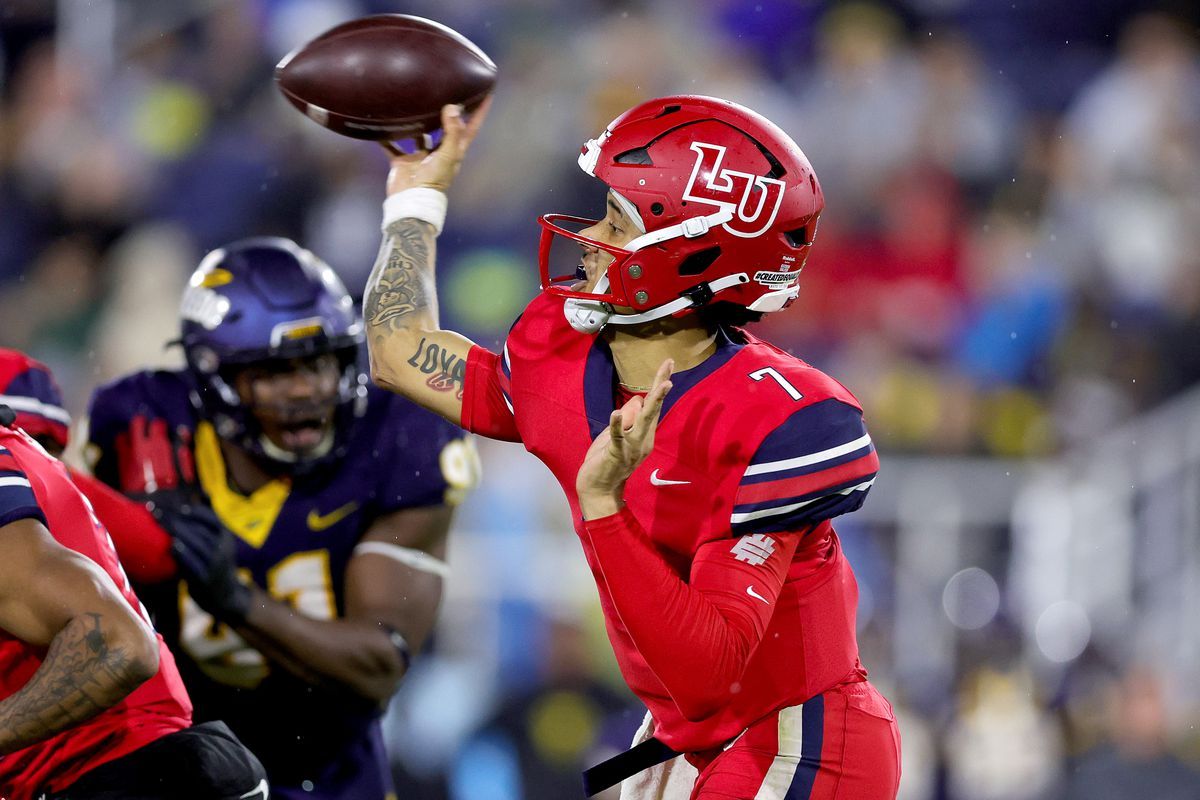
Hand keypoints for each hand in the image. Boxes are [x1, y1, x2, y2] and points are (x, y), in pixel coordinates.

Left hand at [149, 497, 250, 624]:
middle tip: (155, 511)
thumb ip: (211, 517)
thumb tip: (203, 492)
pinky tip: (172, 546)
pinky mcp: (205, 579)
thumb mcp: (220, 539)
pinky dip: (184, 554)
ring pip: (197, 544)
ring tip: (159, 524)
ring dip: (177, 532)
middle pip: (199, 528)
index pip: (210, 518)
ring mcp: (215, 564)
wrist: (225, 596)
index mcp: (225, 536)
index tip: (173, 506)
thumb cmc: (216, 562)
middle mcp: (223, 548)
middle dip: (176, 518)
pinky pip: (194, 564)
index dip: (192, 510)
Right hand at [381, 96, 492, 194]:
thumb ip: (452, 131)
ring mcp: (420, 157)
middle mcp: (438, 152)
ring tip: (412, 104)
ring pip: (419, 135)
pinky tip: (382, 126)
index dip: (479, 112)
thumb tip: (453, 107)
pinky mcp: (403, 161)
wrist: (411, 200)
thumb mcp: (447, 154)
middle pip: (445, 128)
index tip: (487, 93)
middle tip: (446, 93)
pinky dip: (387, 138)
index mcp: (454, 151)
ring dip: (416, 124)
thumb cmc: (434, 180)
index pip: (470, 127)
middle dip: (446, 113)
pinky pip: (393, 146)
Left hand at [576, 359, 673, 519]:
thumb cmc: (606, 461)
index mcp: (643, 433)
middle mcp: (644, 438)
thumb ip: (627, 418)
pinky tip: (616, 413)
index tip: (669, 363)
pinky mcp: (617, 453)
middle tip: (670, 363)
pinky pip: (618, 437)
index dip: (660, 384)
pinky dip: (617, 424)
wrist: (599, 490)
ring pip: (644, 420)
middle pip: (654, 407)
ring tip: (663, 385)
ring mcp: (633, 447)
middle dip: (662, 384)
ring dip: (654, 402)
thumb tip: (639, 400)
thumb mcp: (615, 434)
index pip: (653, 405)